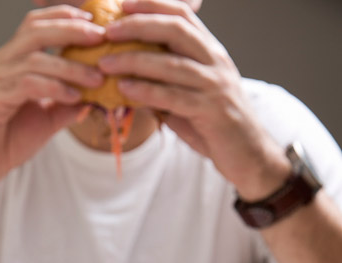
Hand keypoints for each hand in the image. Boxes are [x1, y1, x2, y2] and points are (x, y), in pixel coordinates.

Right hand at [0, 5, 104, 193]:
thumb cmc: (7, 143)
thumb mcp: (45, 120)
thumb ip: (66, 106)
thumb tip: (95, 99)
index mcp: (10, 61)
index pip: (35, 25)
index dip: (64, 17)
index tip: (94, 22)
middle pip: (36, 31)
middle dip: (72, 30)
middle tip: (101, 37)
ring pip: (36, 59)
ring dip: (71, 67)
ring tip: (97, 78)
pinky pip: (28, 84)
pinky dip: (54, 87)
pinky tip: (73, 97)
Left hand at [100, 0, 289, 197]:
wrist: (248, 154)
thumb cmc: (214, 126)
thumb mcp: (188, 97)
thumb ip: (163, 84)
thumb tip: (125, 79)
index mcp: (210, 51)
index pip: (182, 15)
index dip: (152, 5)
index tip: (122, 5)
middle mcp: (215, 61)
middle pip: (176, 29)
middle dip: (139, 25)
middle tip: (108, 31)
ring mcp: (215, 85)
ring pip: (172, 63)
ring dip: (134, 60)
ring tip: (106, 63)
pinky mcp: (212, 111)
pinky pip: (174, 97)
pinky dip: (147, 91)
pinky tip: (124, 89)